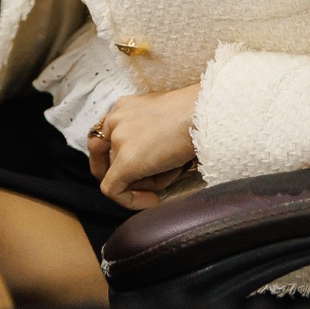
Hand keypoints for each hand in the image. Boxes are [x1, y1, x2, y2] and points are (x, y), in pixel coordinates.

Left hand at [88, 84, 198, 208]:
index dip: (116, 157)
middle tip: (148, 183)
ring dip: (139, 182)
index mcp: (123, 108)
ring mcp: (118, 139)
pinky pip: (113, 190)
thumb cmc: (197, 115)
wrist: (203, 113)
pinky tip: (153, 200)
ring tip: (170, 176)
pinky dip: (129, 200)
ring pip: (115, 172)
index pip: (105, 137)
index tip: (140, 168)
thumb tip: (149, 164)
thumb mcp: (165, 119)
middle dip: (123, 172)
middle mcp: (114, 120)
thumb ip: (148, 135)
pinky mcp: (126, 161)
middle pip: (105, 155)